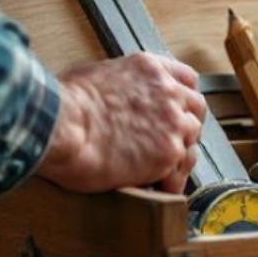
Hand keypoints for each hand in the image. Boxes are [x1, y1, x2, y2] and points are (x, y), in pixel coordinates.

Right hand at [37, 53, 206, 193]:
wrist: (61, 126)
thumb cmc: (63, 104)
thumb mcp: (92, 76)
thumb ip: (117, 84)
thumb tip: (112, 97)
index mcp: (149, 69)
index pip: (186, 78)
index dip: (183, 96)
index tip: (179, 108)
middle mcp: (167, 92)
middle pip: (196, 109)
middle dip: (186, 125)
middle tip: (171, 141)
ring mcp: (172, 123)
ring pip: (191, 141)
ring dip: (179, 155)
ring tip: (163, 169)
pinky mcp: (168, 153)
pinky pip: (179, 172)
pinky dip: (171, 181)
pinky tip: (158, 186)